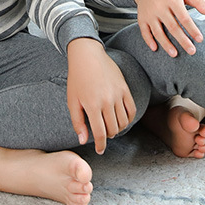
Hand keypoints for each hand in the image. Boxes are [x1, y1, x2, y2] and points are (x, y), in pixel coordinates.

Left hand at [66, 37, 135, 153]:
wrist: (87, 55)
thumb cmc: (77, 78)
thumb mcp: (72, 100)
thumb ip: (77, 122)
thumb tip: (83, 141)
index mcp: (92, 105)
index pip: (100, 134)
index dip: (100, 145)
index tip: (100, 150)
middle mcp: (107, 101)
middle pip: (113, 129)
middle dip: (107, 136)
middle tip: (102, 134)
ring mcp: (117, 94)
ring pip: (123, 122)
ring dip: (117, 128)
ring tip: (110, 126)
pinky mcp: (125, 88)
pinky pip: (131, 110)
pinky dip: (128, 119)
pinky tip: (120, 119)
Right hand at [133, 0, 204, 56]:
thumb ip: (196, 1)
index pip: (184, 18)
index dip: (192, 29)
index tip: (200, 39)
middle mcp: (159, 7)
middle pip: (172, 27)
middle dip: (182, 40)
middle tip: (192, 51)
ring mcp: (149, 13)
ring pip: (158, 32)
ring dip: (166, 44)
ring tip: (175, 54)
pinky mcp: (142, 18)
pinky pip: (144, 31)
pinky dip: (148, 40)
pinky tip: (155, 49)